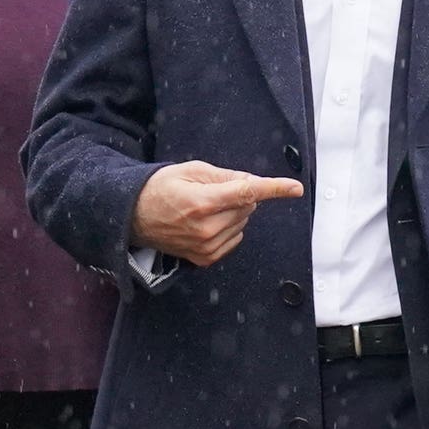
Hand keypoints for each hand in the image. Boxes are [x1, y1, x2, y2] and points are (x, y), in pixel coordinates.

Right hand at [130, 162, 306, 267]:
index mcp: (202, 201)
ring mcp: (206, 246)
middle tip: (213, 191)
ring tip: (204, 208)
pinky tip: (207, 223)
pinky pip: (235, 239)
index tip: (294, 188)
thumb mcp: (190, 170)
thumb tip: (252, 182)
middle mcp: (207, 228)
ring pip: (243, 223)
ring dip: (234, 212)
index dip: (274, 188)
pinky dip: (229, 228)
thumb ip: (224, 176)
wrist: (133, 217)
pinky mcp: (206, 258)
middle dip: (239, 195)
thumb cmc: (160, 189)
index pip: (247, 193)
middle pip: (247, 207)